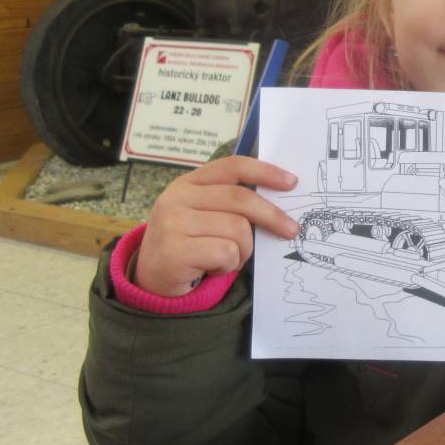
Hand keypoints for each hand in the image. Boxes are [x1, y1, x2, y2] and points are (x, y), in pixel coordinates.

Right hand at [135, 156, 299, 297]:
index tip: (291, 182)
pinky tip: (213, 268)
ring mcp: (173, 222)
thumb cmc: (190, 245)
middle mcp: (177, 197)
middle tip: (291, 230)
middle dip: (272, 216)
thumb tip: (281, 201)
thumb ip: (233, 204)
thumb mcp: (207, 215)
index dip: (265, 172)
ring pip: (237, 230)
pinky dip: (229, 265)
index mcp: (189, 182)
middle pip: (241, 199)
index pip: (233, 166)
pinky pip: (226, 253)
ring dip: (243, 250)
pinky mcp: (174, 249)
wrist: (153, 278)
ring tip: (227, 258)